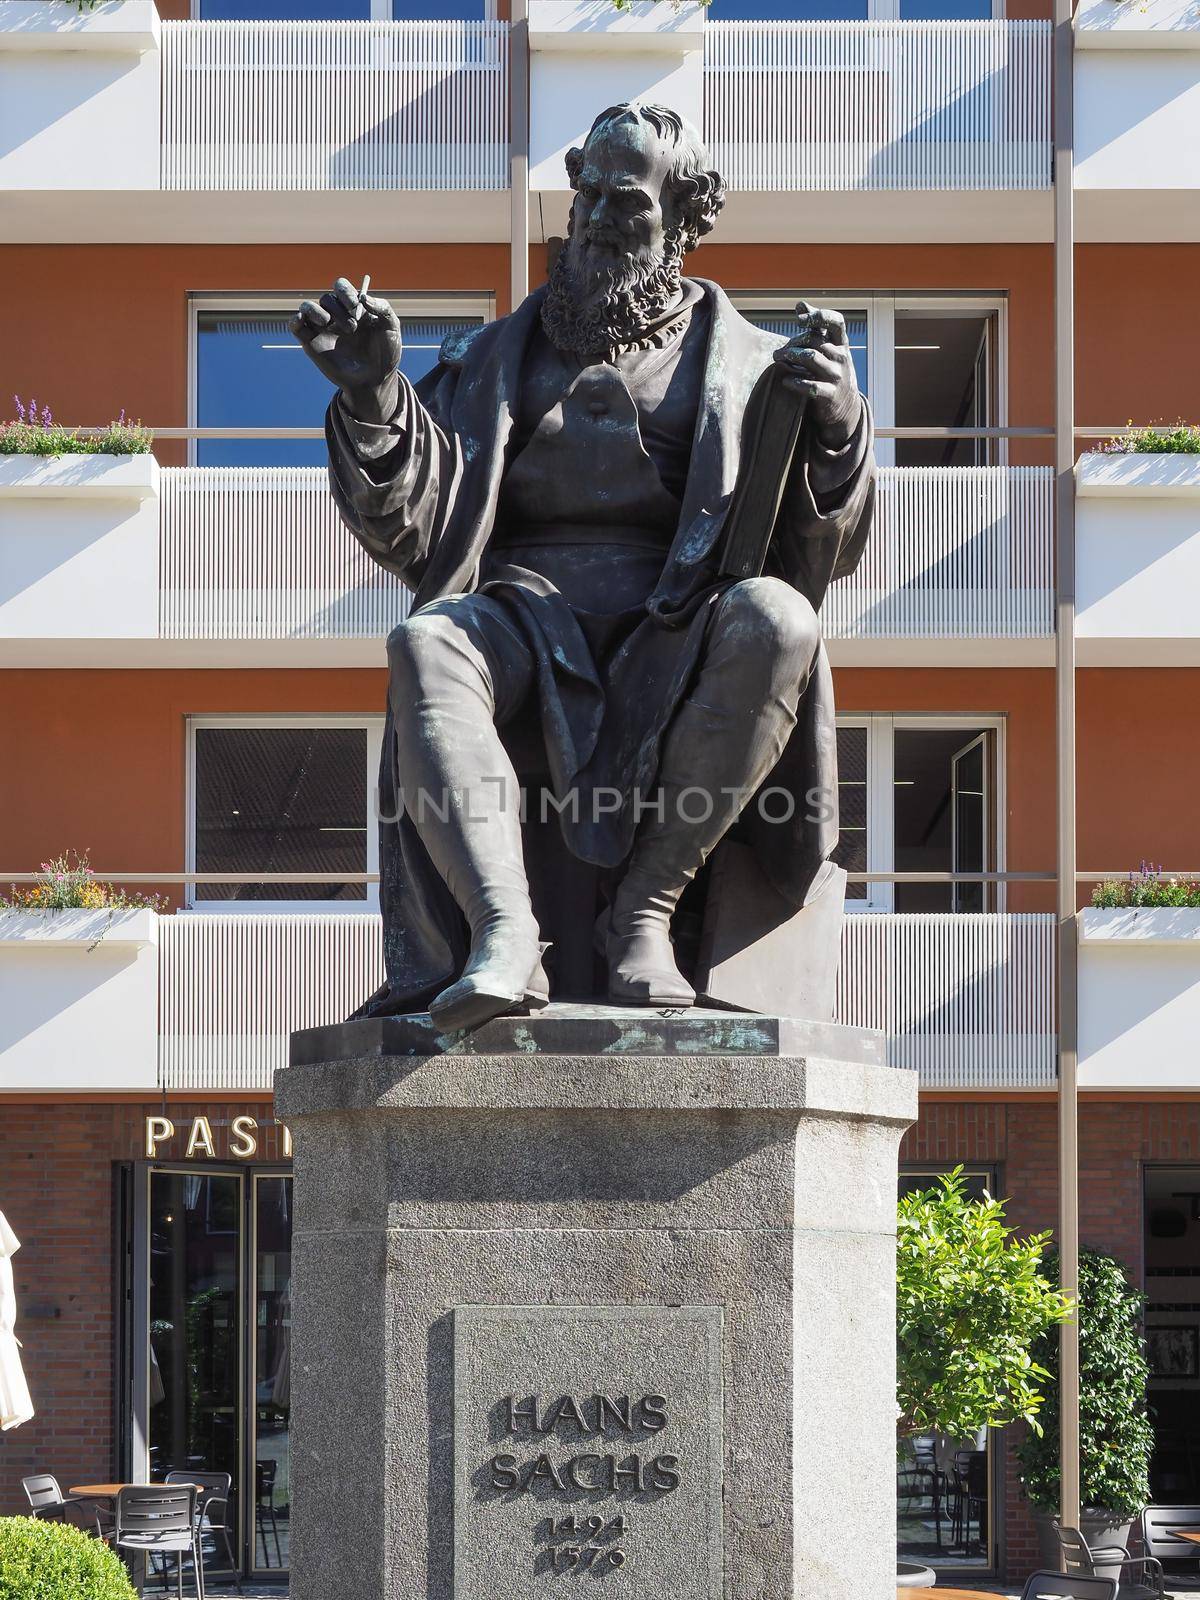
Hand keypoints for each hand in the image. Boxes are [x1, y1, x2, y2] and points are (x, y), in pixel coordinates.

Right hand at [289, 277, 402, 423]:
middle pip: (327, 298)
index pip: (341, 287)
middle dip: (338, 309)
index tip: (355, 306)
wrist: (375, 381)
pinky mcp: (311, 343)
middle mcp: (336, 315)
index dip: (345, 292)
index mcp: (353, 307)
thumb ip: (383, 308)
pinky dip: (295, 319)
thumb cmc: (386, 354)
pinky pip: (296, 325)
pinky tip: (302, 321)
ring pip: (308, 306)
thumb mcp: (392, 328)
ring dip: (316, 311)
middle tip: (352, 328)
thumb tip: (363, 296)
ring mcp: (323, 329)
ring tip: (328, 324)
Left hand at [773, 301, 861, 449]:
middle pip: (814, 340)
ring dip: (791, 356)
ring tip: (778, 360)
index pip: (836, 322)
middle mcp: (841, 357)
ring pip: (811, 358)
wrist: (845, 407)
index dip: (819, 316)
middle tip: (779, 352)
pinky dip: (794, 381)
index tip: (800, 319)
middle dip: (793, 343)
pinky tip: (785, 380)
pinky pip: (810, 386)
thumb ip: (815, 329)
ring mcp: (837, 376)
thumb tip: (800, 304)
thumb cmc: (830, 371)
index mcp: (841, 344)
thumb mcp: (828, 350)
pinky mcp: (829, 395)